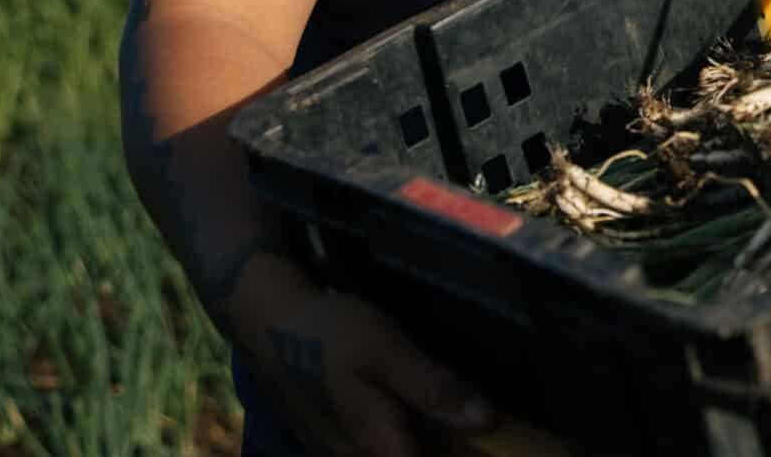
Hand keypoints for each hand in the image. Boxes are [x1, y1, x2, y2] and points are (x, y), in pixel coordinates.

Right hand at [244, 277, 496, 456]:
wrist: (273, 325)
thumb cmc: (334, 335)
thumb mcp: (387, 351)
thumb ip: (433, 388)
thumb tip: (488, 421)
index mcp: (379, 448)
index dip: (469, 454)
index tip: (496, 440)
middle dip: (453, 446)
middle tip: (482, 420)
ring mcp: (348, 453)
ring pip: (400, 453)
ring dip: (436, 441)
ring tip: (464, 416)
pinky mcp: (343, 441)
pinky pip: (388, 447)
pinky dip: (413, 435)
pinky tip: (432, 415)